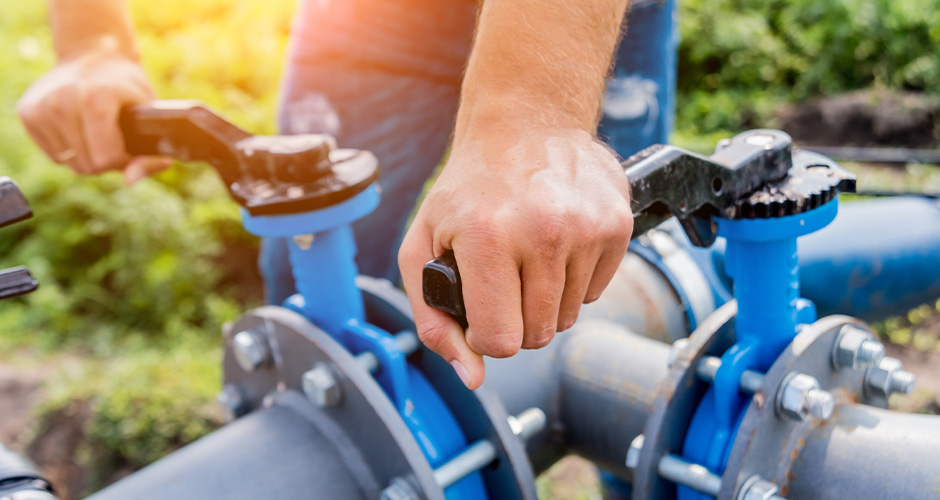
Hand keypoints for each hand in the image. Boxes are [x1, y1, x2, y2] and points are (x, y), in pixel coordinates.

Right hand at [17, 43, 169, 183]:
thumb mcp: (148, 115)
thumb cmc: (127, 88)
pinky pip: (54, 155)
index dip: (122, 160)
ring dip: (86, 155)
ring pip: (69, 163)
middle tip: (113, 136)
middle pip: (87, 165)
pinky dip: (69, 149)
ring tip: (95, 130)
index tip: (129, 146)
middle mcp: (63, 100)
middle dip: (105, 160)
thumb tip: (130, 182)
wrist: (94, 55)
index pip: (105, 158)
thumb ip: (148, 153)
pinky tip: (77, 127)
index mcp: (95, 99)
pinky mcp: (27, 112)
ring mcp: (41, 106)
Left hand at [399, 127, 632, 388]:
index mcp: (488, 237)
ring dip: (545, 300)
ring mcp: (586, 228)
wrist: (526, 123)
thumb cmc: (469, 189)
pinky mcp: (617, 225)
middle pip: (538, 335)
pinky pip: (596, 293)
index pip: (501, 340)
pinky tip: (556, 245)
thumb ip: (434, 319)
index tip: (482, 308)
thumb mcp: (423, 245)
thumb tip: (473, 376)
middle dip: (515, 320)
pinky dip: (574, 280)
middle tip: (504, 280)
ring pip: (568, 317)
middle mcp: (543, 232)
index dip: (487, 334)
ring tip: (528, 257)